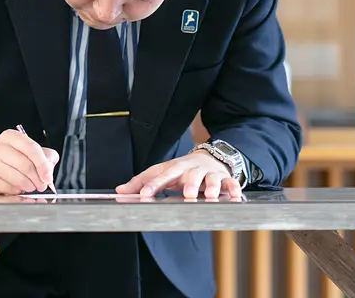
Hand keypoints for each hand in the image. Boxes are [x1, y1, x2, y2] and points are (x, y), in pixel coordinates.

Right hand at [0, 129, 59, 194]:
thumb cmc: (12, 156)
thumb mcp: (28, 149)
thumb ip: (44, 155)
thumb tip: (49, 168)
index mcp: (11, 136)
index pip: (31, 148)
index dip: (43, 164)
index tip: (48, 176)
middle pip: (25, 165)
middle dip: (37, 178)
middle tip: (42, 185)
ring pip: (17, 179)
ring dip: (29, 186)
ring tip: (32, 186)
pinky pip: (9, 188)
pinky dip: (18, 190)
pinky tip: (19, 186)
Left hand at [116, 151, 241, 199]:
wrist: (210, 157)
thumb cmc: (182, 170)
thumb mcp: (163, 173)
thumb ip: (142, 182)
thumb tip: (119, 191)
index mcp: (175, 168)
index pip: (162, 175)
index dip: (152, 185)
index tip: (143, 195)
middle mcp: (192, 169)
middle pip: (190, 174)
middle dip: (190, 184)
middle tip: (187, 194)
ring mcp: (209, 174)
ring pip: (212, 179)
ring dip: (212, 187)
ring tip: (210, 196)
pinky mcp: (224, 179)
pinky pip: (230, 183)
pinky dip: (233, 189)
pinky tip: (235, 196)